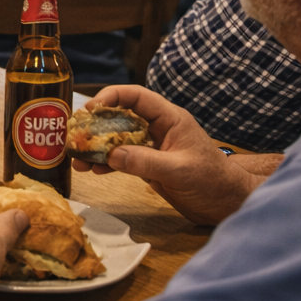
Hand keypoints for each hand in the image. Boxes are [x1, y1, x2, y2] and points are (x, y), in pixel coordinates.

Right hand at [72, 86, 257, 224]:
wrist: (226, 204)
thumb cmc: (212, 180)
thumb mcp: (179, 170)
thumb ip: (146, 162)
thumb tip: (112, 154)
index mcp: (169, 118)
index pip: (135, 96)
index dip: (111, 97)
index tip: (90, 109)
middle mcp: (157, 128)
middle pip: (120, 116)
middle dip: (96, 125)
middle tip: (75, 135)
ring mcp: (151, 146)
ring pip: (117, 138)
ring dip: (96, 147)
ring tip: (77, 158)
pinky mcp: (147, 164)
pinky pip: (121, 158)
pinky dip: (106, 162)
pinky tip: (93, 170)